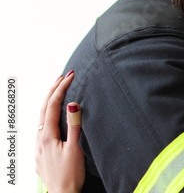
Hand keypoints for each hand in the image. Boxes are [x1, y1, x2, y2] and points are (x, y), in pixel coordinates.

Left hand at [35, 72, 84, 192]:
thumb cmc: (70, 175)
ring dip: (49, 103)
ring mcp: (39, 148)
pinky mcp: (41, 155)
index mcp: (47, 136)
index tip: (70, 76)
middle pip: (43, 109)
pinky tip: (53, 119)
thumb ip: (74, 126)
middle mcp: (39, 140)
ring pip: (41, 119)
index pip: (52, 106)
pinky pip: (42, 129)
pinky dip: (48, 117)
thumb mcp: (75, 149)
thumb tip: (72, 104)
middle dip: (52, 91)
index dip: (61, 89)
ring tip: (57, 92)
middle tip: (62, 77)